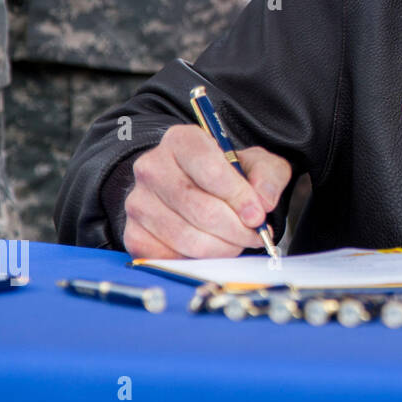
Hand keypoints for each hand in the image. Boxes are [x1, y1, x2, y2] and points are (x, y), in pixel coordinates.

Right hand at [122, 124, 291, 258]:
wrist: (197, 189)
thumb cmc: (227, 174)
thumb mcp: (257, 163)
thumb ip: (268, 176)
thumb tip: (263, 201)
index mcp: (181, 141)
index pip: (210, 170)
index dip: (238, 197)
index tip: (257, 215)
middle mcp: (152, 168)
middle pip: (201, 209)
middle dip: (236, 229)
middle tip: (254, 234)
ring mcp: (138, 202)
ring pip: (187, 237)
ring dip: (222, 247)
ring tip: (237, 241)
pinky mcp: (134, 234)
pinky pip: (169, 257)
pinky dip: (197, 260)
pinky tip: (211, 248)